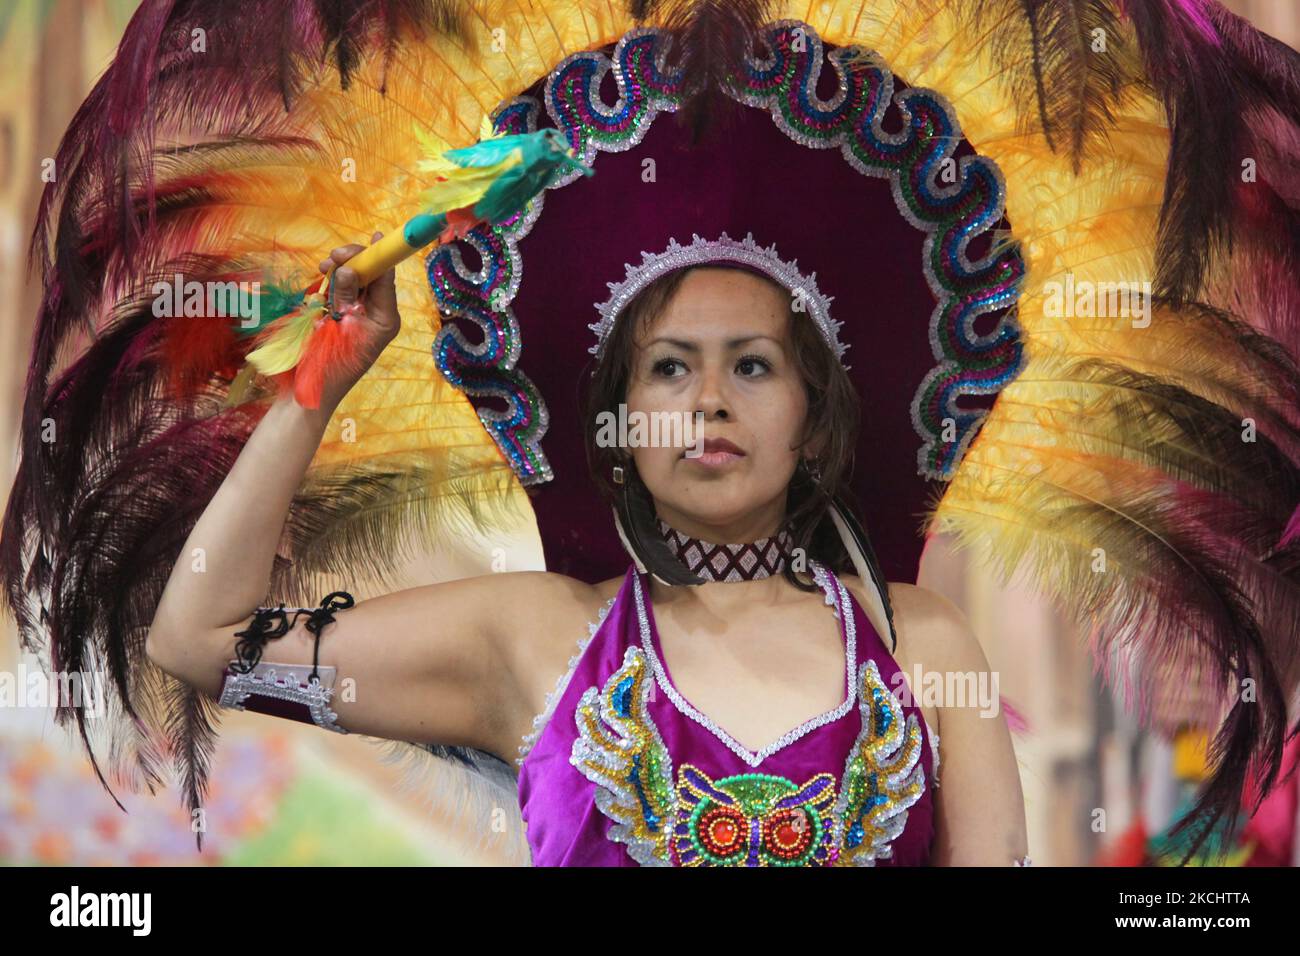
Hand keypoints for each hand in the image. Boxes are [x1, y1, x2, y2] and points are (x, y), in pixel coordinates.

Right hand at [315, 231, 400, 408]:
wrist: (305, 394)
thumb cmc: (325, 367)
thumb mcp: (337, 328)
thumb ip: (343, 296)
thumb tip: (347, 268)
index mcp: (384, 318)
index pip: (386, 277)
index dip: (378, 254)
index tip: (373, 235)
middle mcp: (376, 314)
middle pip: (370, 273)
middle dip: (350, 261)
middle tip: (329, 261)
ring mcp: (357, 314)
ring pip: (352, 279)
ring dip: (336, 273)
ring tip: (321, 274)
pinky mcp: (339, 315)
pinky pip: (337, 291)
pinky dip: (326, 286)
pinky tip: (316, 294)